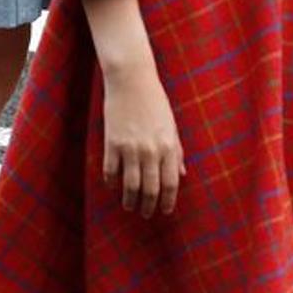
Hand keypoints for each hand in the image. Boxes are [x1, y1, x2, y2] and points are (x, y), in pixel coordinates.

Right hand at [102, 60, 184, 217]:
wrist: (131, 80)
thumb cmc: (155, 101)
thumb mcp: (171, 126)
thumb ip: (176, 151)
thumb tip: (181, 174)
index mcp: (168, 146)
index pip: (170, 184)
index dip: (167, 201)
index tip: (164, 211)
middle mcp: (150, 150)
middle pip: (150, 189)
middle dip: (148, 206)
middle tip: (146, 213)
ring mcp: (130, 147)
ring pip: (130, 185)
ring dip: (130, 200)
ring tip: (129, 206)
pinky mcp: (111, 143)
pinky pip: (111, 171)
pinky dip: (112, 183)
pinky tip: (114, 187)